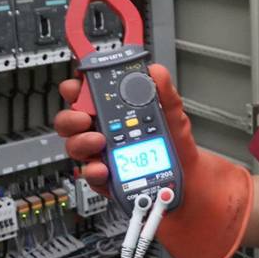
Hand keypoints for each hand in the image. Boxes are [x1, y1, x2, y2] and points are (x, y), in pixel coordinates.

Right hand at [54, 64, 252, 257]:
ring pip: (76, 147)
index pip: (88, 95)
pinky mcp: (105, 179)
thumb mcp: (174, 117)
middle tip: (84, 118)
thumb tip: (156, 72)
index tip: (76, 86)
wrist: (187, 184)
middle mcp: (104, 133)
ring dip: (82, 142)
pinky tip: (104, 168)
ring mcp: (102, 156)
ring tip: (100, 142)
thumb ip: (165, 94)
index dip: (76, 88)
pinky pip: (90, 175)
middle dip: (71, 117)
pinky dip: (94, 171)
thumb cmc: (177, 149)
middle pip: (72, 121)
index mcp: (117, 113)